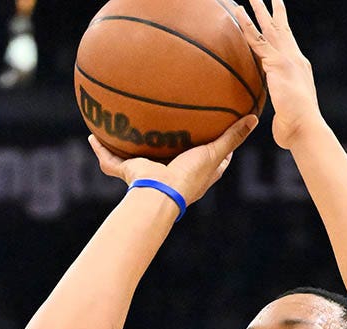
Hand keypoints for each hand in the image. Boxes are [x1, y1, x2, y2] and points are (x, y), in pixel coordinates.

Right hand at [87, 115, 257, 204]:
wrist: (161, 193)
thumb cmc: (190, 176)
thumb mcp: (215, 153)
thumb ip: (233, 136)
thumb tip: (254, 118)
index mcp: (194, 174)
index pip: (210, 161)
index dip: (214, 148)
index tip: (217, 132)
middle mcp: (170, 174)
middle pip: (170, 157)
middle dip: (169, 145)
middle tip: (170, 126)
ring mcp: (147, 173)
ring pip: (136, 158)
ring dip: (129, 146)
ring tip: (125, 128)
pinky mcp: (128, 173)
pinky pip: (109, 159)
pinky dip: (100, 149)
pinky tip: (91, 135)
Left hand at [235, 0, 322, 149]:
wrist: (304, 128)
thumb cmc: (296, 127)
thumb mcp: (287, 111)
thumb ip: (281, 106)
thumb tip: (278, 118)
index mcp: (298, 69)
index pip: (288, 45)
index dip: (283, 31)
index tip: (279, 19)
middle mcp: (295, 60)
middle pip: (282, 31)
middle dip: (276, 14)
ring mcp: (287, 59)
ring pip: (270, 29)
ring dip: (260, 10)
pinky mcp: (276, 63)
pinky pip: (257, 40)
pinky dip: (246, 26)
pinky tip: (238, 12)